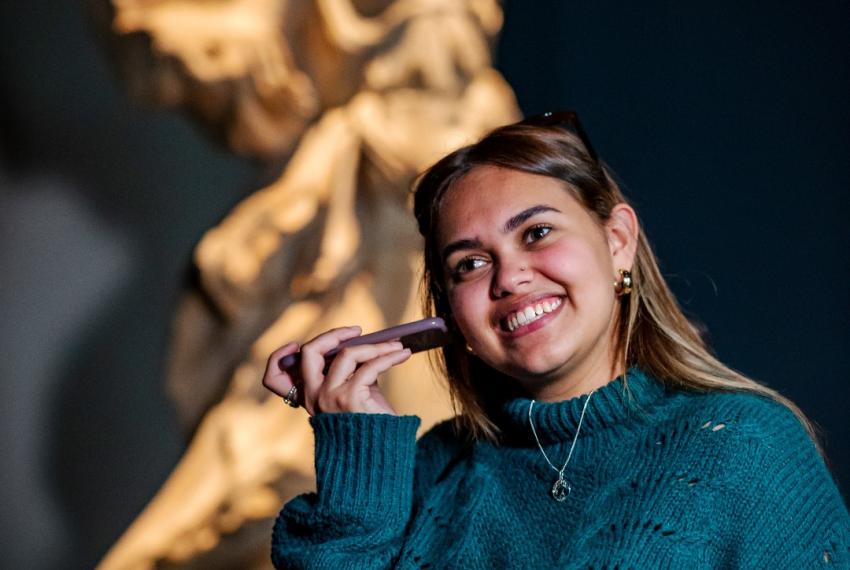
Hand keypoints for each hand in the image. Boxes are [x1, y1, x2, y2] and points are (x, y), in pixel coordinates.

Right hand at [262, 326, 411, 414]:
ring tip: (396, 346)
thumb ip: (349, 373)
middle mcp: (314, 398)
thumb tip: (365, 343)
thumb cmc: (370, 426)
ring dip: (376, 346)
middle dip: (333, 334)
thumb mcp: (353, 396)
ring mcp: (329, 398)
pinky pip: (370, 367)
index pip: (274, 379)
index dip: (278, 357)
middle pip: (309, 353)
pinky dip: (389, 357)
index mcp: (309, 398)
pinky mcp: (350, 399)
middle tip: (357, 331)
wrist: (381, 458)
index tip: (297, 344)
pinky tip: (403, 356)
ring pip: (346, 354)